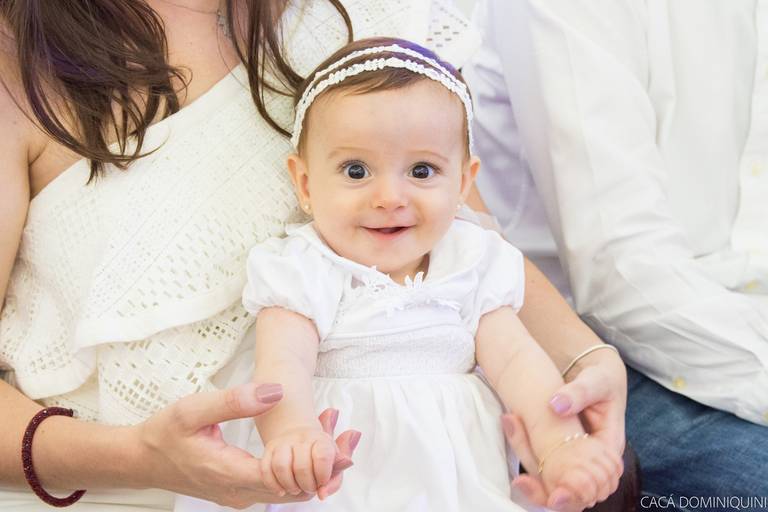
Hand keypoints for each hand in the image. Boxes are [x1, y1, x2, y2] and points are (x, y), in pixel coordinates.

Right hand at [132, 382, 358, 507]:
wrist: (142, 459)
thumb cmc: (166, 434)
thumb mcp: (194, 410)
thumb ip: (234, 401)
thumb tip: (275, 392)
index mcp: (230, 474)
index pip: (287, 479)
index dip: (317, 463)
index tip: (340, 438)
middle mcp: (240, 493)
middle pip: (296, 488)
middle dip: (325, 464)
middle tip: (348, 434)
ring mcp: (241, 495)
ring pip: (289, 490)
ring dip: (314, 467)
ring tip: (335, 433)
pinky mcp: (241, 491)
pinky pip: (278, 486)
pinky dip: (299, 468)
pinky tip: (309, 443)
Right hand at [260, 424, 337, 497]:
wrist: (303, 440)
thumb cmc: (320, 457)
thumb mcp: (333, 467)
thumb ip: (333, 482)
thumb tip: (322, 495)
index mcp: (321, 440)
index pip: (322, 457)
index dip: (322, 475)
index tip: (322, 481)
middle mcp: (302, 437)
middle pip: (301, 466)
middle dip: (306, 485)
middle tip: (309, 488)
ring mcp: (284, 441)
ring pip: (281, 466)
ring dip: (289, 485)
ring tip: (295, 489)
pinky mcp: (270, 448)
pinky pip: (265, 469)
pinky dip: (273, 484)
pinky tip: (282, 490)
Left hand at [503, 350, 625, 510]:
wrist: (592, 373)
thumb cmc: (600, 378)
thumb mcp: (594, 381)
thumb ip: (578, 393)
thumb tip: (556, 405)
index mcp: (609, 445)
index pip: (598, 479)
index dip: (576, 489)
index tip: (556, 495)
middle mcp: (595, 458)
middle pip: (577, 488)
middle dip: (551, 492)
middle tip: (523, 484)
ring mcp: (578, 457)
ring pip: (559, 480)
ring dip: (538, 482)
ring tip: (518, 479)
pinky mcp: (561, 450)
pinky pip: (547, 465)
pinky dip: (531, 461)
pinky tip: (514, 444)